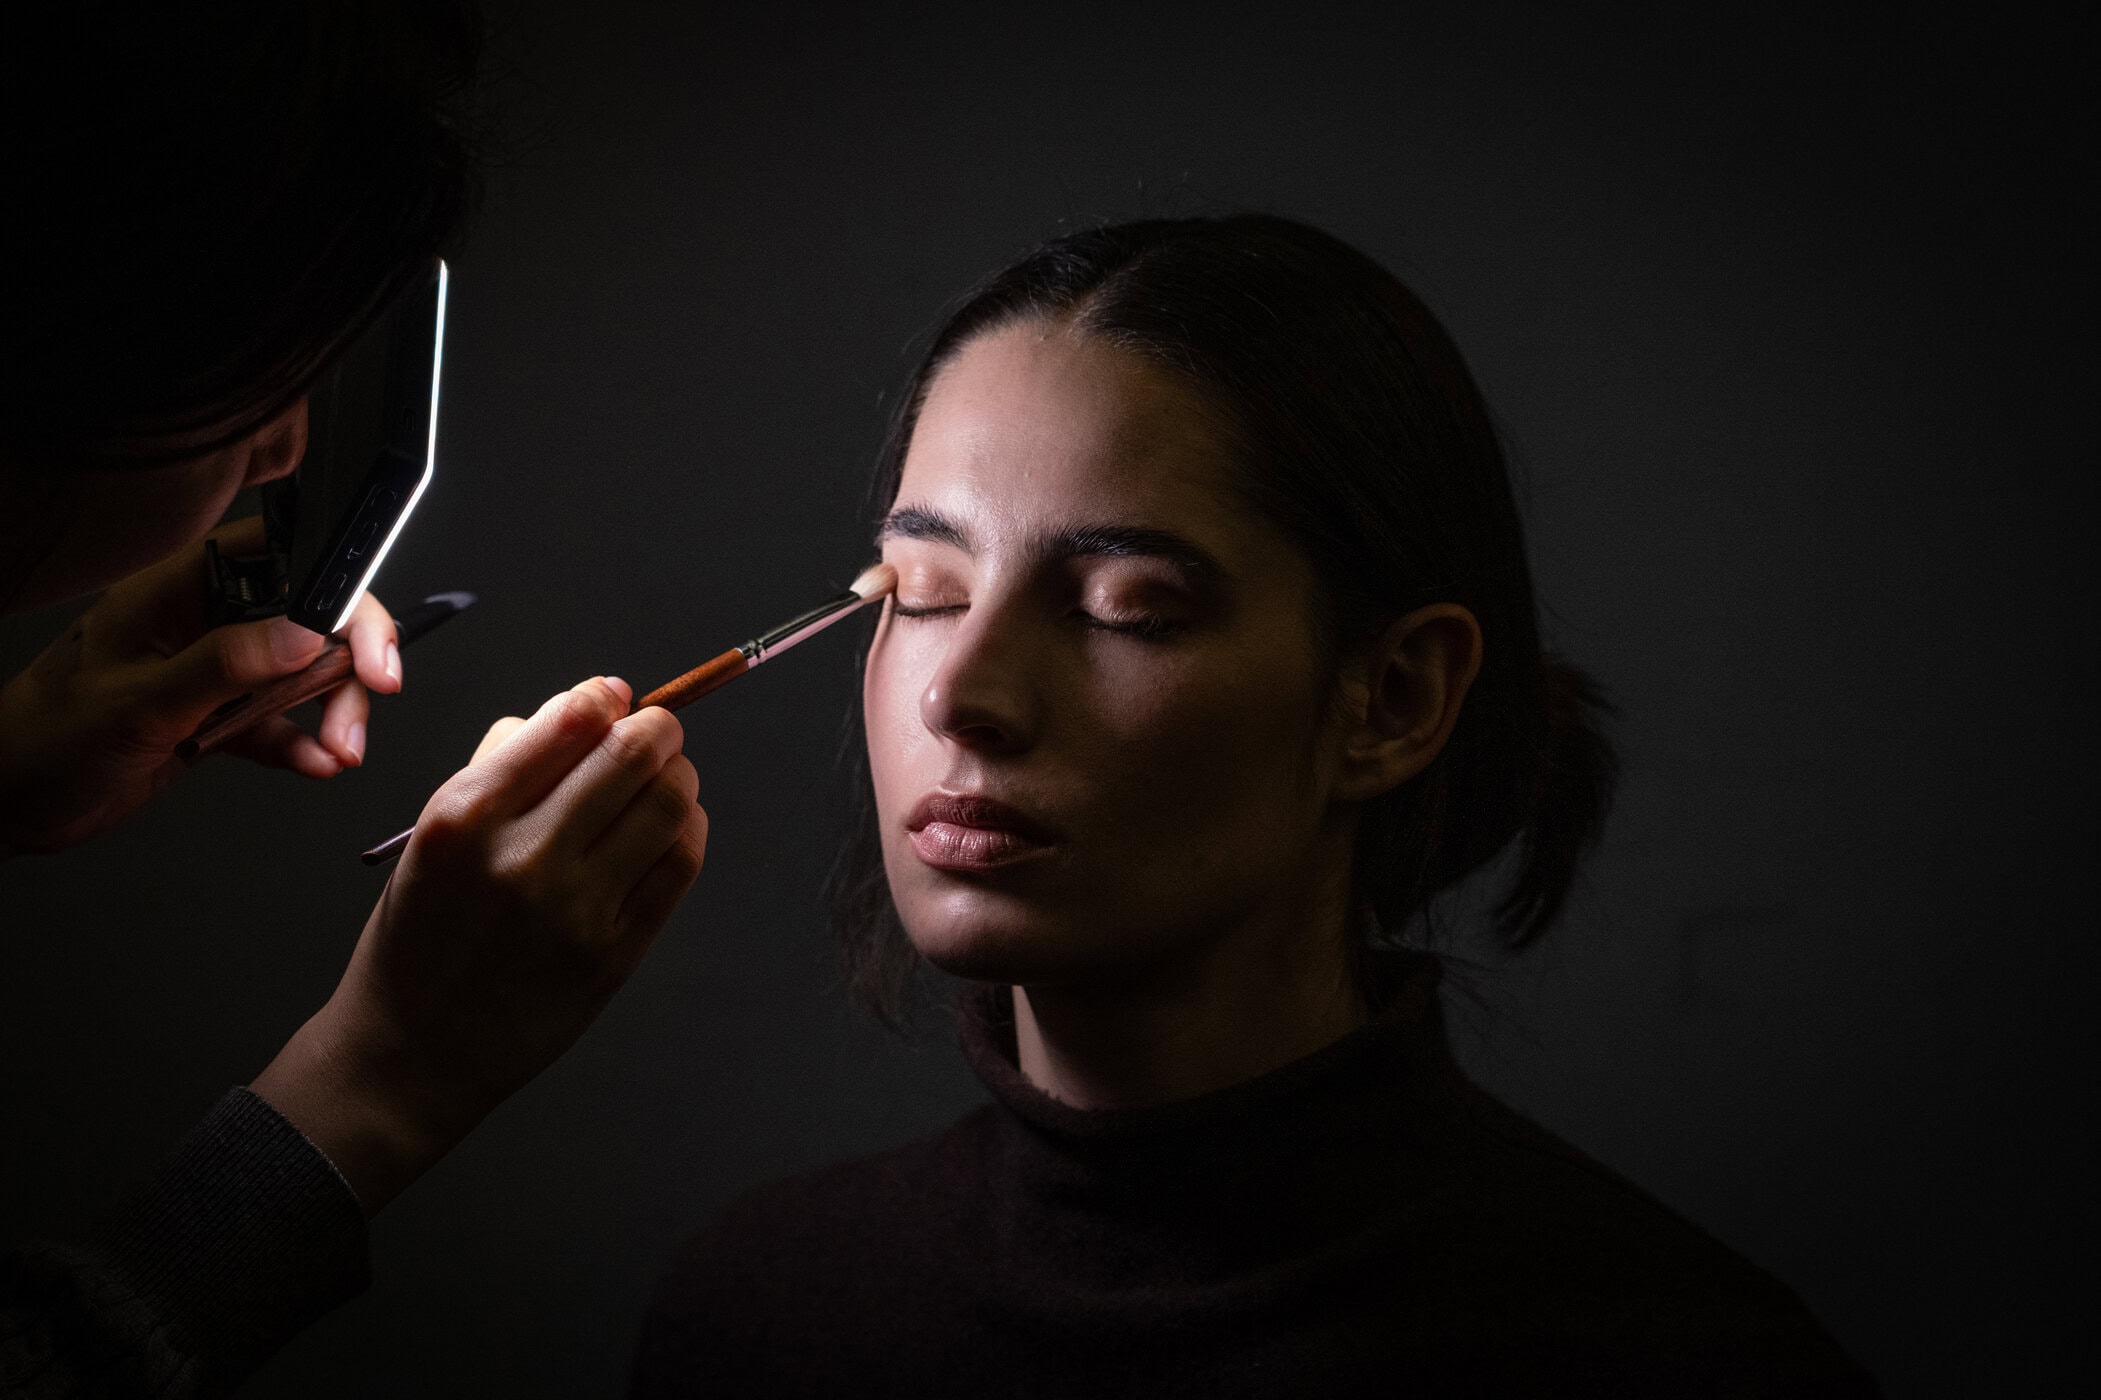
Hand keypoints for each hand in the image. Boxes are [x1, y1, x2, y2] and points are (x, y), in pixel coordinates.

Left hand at [0, 515, 399, 858]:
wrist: (8, 805)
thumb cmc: (44, 741)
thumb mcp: (137, 703)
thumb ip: (223, 665)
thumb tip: (303, 635)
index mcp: (176, 590)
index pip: (280, 556)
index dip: (336, 585)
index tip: (367, 638)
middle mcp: (203, 621)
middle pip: (308, 616)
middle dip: (346, 660)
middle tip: (371, 698)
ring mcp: (213, 669)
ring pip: (304, 672)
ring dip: (334, 709)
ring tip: (340, 751)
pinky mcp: (217, 716)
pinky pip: (282, 722)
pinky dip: (306, 744)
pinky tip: (316, 765)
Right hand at [251, 676, 708, 1212]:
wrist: (414, 1052)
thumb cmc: (424, 929)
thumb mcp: (434, 832)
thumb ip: (507, 763)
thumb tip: (594, 702)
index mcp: (465, 816)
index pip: (570, 719)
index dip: (606, 696)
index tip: (612, 699)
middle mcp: (523, 858)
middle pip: (633, 755)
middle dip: (657, 728)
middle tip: (653, 732)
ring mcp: (577, 910)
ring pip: (670, 805)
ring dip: (677, 777)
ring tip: (661, 780)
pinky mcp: (616, 952)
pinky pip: (682, 864)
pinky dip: (686, 829)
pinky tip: (667, 828)